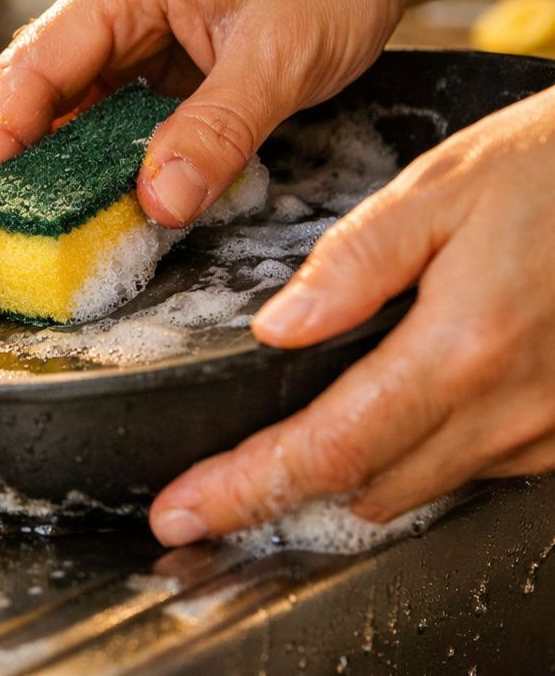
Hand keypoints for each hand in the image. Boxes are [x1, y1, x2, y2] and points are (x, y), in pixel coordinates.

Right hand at [0, 0, 423, 227]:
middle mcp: (111, 4)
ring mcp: (132, 32)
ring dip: (57, 163)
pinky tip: (102, 200)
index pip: (34, 64)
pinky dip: (102, 158)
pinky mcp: (158, 59)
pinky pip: (112, 114)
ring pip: (71, 106)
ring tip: (38, 227)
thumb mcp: (280, 56)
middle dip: (12, 157)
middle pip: (36, 88)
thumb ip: (216, 132)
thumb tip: (159, 201)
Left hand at [149, 86, 554, 544]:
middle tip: (211, 488)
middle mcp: (510, 408)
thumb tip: (276, 327)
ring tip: (289, 450)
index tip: (181, 511)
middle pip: (366, 490)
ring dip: (351, 479)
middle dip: (279, 494)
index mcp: (460, 349)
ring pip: (420, 489)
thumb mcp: (440, 189)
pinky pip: (475, 469)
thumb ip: (353, 262)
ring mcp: (548, 428)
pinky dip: (418, 458)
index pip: (327, 449)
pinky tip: (391, 420)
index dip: (243, 489)